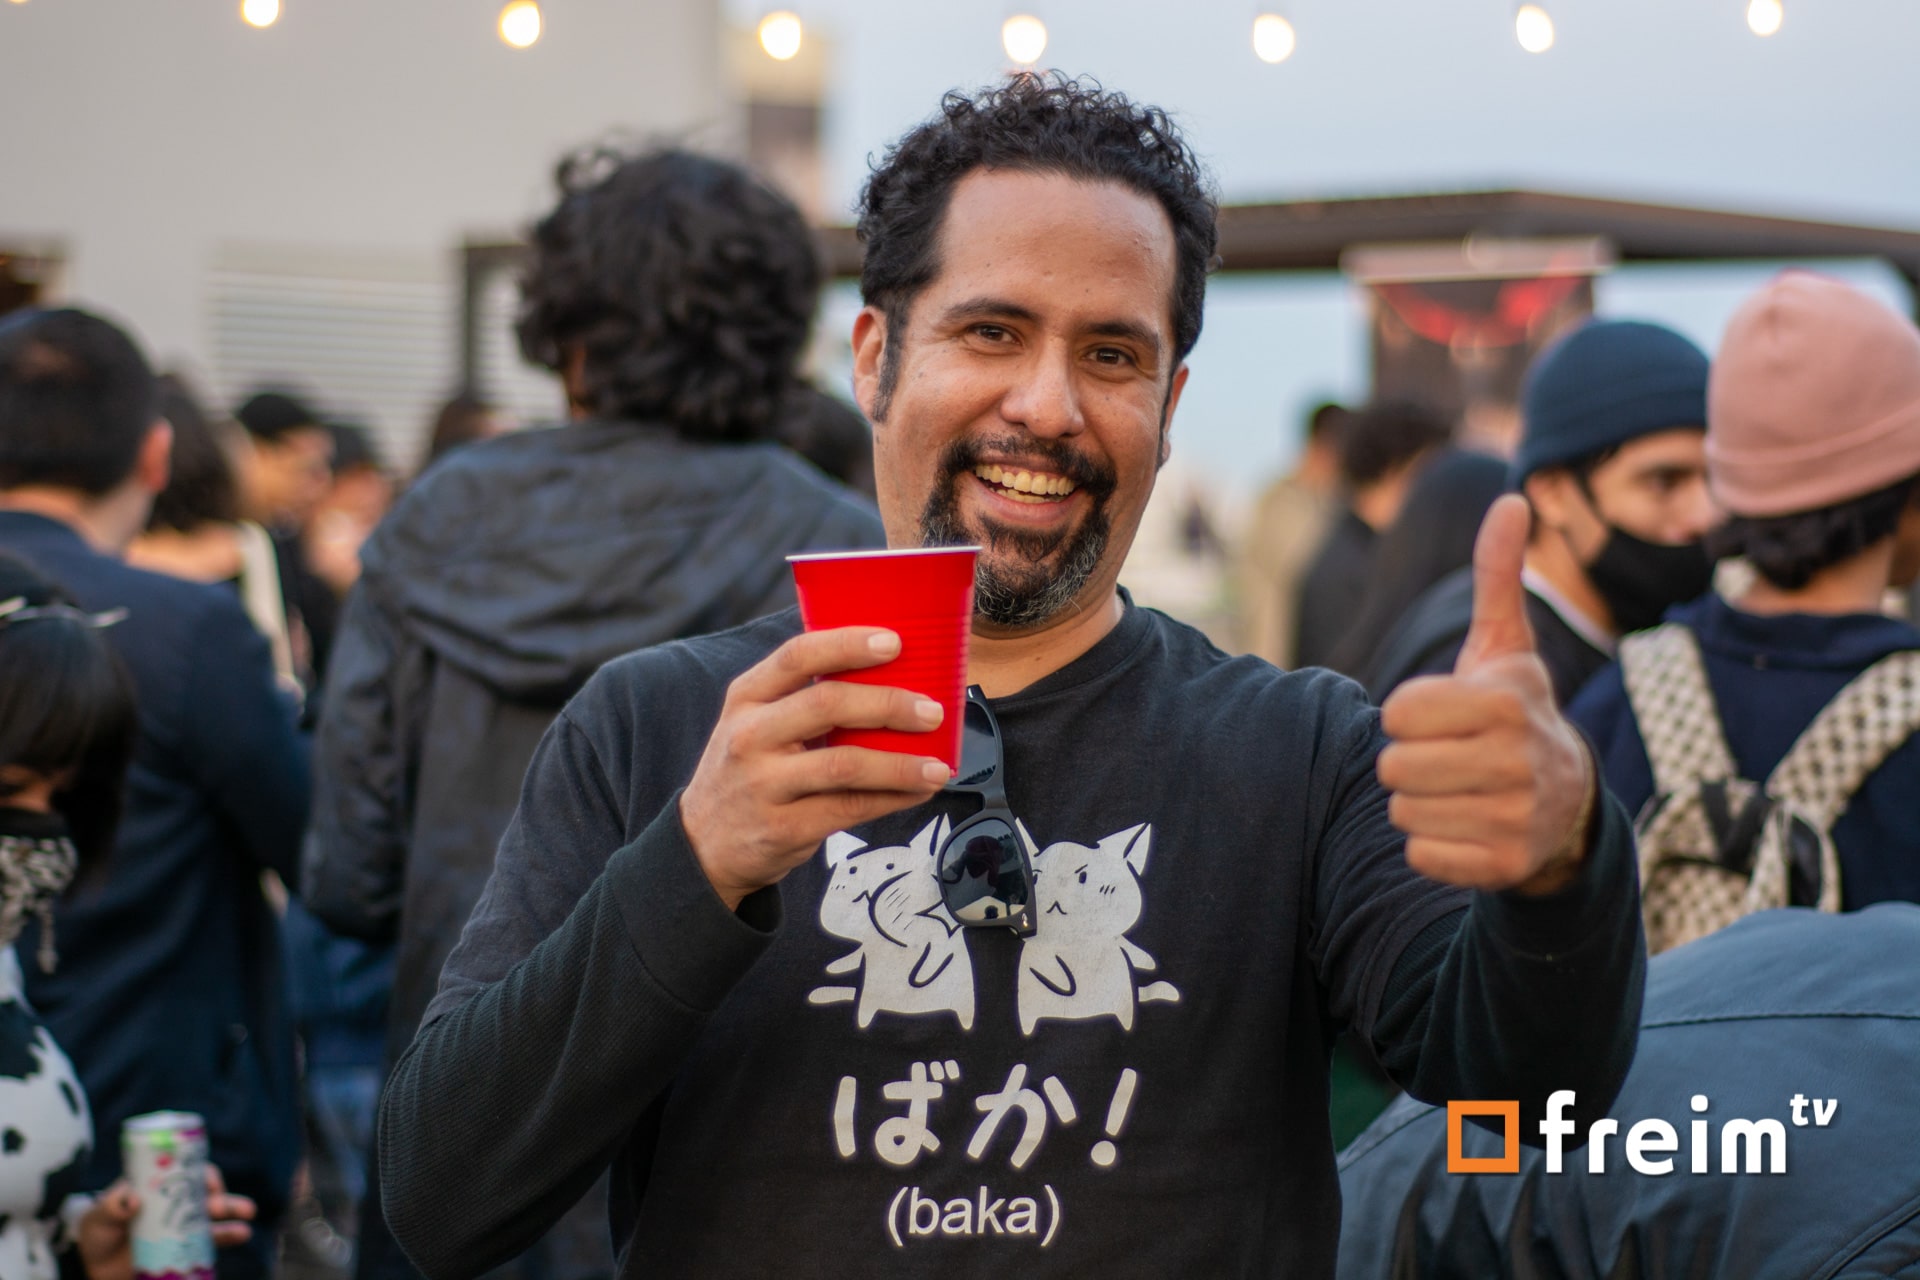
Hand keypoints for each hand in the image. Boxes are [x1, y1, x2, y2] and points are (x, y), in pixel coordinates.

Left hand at [75, 1165, 257, 1279]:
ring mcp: (182, 1223)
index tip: (205, 1183)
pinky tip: (242, 1233)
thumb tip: (132, 1200)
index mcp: (157, 1184)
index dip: (198, 1172)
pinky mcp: (186, 1245)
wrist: (98, 1269)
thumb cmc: (98, 1235)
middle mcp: (174, 1200)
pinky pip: (212, 1239)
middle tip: (220, 1203)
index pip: (183, 1170)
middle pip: (203, 1191)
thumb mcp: (98, 1219)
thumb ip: (111, 1207)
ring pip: (213, 1213)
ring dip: (233, 1208)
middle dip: (219, 1193)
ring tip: (247, 1213)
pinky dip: (228, 1234)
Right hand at [680, 627, 952, 909]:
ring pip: (845, 764)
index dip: (848, 644)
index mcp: (746, 697)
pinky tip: (918, 790)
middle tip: (931, 711)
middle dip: (889, 704)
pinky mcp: (783, 828)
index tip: (894, 642)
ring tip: (937, 765)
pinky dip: (893, 798)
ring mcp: (763, 784)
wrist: (704, 846)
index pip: (798, 656)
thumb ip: (802, 698)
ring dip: (901, 764)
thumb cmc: (747, 771)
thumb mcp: (754, 723)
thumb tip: (891, 678)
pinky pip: (851, 808)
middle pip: (827, 704)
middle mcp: (749, 736)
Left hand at [1376, 495, 1594, 894]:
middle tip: (1444, 757)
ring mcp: (1516, 818)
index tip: (1441, 715)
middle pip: (1394, 766)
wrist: (1566, 803)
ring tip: (1455, 789)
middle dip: (1406, 761)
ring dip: (1416, 802)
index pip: (1398, 711)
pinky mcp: (1505, 866)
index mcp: (1506, 702)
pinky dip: (1430, 845)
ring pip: (1403, 812)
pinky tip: (1463, 825)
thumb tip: (1510, 499)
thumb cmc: (1513, 712)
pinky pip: (1422, 856)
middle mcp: (1518, 761)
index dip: (1407, 713)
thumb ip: (1497, 576)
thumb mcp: (1505, 646)